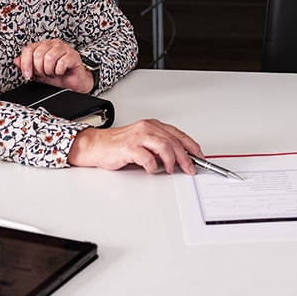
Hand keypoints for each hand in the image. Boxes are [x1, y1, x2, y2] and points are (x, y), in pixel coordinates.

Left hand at [14, 39, 93, 93]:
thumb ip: (27, 66)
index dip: (26, 64)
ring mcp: (64, 48)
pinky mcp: (73, 55)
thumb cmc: (58, 76)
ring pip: (49, 57)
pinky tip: (61, 72)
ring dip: (49, 70)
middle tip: (44, 74)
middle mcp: (53, 44)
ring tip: (53, 73)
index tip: (27, 75)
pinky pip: (61, 62)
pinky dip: (59, 71)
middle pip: (38, 54)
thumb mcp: (38, 73)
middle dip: (39, 69)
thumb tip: (17, 61)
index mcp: (43, 46)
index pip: (29, 49)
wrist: (73, 84)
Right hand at [67, 119, 201, 173]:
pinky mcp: (128, 147)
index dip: (191, 146)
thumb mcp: (144, 143)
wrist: (97, 146)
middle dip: (185, 157)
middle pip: (173, 141)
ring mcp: (138, 137)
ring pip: (164, 146)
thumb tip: (179, 160)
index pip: (178, 134)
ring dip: (171, 161)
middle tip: (190, 168)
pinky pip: (146, 157)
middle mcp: (147, 128)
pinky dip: (153, 166)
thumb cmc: (119, 145)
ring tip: (171, 170)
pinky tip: (152, 170)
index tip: (199, 157)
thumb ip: (160, 148)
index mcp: (152, 126)